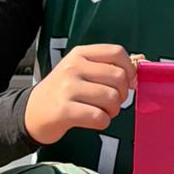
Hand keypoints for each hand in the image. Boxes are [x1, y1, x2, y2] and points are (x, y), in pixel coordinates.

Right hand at [23, 44, 137, 144]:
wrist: (31, 113)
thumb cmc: (63, 91)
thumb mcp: (82, 71)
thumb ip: (110, 65)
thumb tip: (142, 59)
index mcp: (80, 53)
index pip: (117, 52)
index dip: (129, 69)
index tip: (127, 81)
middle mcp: (73, 67)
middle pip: (119, 77)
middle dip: (122, 94)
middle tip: (112, 101)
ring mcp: (67, 88)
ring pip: (112, 98)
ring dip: (113, 110)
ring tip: (102, 111)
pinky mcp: (64, 111)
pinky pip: (99, 117)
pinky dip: (103, 122)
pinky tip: (94, 120)